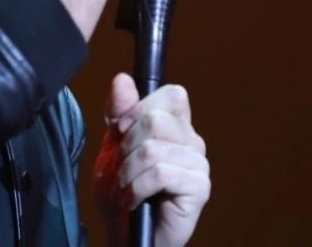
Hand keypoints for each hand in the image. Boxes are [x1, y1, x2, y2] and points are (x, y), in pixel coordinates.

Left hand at [93, 73, 210, 246]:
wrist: (123, 234)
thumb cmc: (121, 192)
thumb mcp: (112, 145)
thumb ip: (118, 111)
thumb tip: (123, 79)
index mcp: (175, 127)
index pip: (171, 94)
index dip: (140, 107)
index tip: (121, 130)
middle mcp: (191, 142)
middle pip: (155, 119)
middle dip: (126, 146)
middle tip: (122, 169)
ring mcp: (198, 164)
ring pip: (153, 148)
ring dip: (127, 173)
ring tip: (125, 189)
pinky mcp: (199, 188)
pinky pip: (160, 172)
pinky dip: (137, 188)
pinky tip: (135, 200)